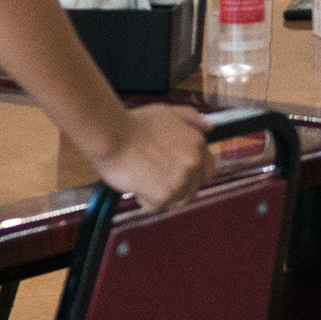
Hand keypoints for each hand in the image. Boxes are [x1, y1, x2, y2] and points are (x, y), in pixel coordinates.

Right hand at [95, 106, 209, 211]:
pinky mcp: (163, 195)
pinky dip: (145, 200)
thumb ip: (190, 119)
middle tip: (155, 178)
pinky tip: (135, 185)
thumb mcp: (167, 112)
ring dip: (160, 194)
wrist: (111, 134)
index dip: (191, 175)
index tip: (174, 173)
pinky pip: (157, 207)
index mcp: (197, 144)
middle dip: (176, 187)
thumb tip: (209, 128)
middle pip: (192, 189)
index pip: (208, 171)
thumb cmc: (135, 123)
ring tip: (143, 178)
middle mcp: (194, 163)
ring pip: (175, 200)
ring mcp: (180, 180)